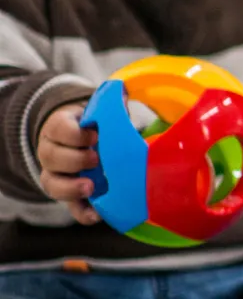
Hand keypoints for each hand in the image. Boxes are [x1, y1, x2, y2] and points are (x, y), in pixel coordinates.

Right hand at [35, 103, 99, 224]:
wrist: (84, 141)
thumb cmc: (94, 125)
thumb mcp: (98, 112)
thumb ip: (111, 107)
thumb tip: (125, 94)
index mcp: (59, 127)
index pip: (59, 128)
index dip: (75, 134)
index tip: (95, 134)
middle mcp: (51, 152)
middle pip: (52, 157)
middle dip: (73, 159)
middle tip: (95, 158)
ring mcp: (57, 175)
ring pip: (52, 183)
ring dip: (71, 187)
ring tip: (90, 187)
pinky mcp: (69, 194)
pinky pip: (70, 207)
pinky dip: (82, 213)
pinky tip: (96, 215)